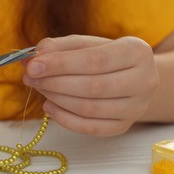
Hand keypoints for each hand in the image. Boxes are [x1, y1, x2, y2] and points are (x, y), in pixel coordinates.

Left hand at [23, 35, 158, 135]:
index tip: (32, 65)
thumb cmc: (103, 57)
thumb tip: (30, 59)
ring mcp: (136, 107)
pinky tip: (49, 106)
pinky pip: (90, 128)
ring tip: (38, 87)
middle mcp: (144, 81)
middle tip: (29, 77)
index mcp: (137, 51)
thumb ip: (58, 48)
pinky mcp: (123, 126)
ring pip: (90, 109)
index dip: (61, 64)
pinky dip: (65, 119)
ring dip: (56, 98)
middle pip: (93, 87)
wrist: (130, 77)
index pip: (95, 60)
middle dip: (55, 82)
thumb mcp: (84, 45)